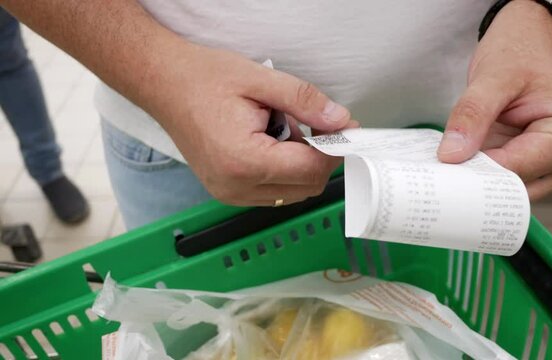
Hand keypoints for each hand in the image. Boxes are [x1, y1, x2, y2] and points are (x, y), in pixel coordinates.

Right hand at [142, 44, 353, 205]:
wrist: (162, 84)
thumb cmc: (203, 79)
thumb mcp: (261, 79)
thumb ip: (305, 102)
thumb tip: (340, 120)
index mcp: (245, 161)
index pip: (311, 169)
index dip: (335, 148)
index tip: (346, 127)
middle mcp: (236, 187)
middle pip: (306, 186)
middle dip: (320, 157)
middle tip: (318, 123)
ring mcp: (229, 194)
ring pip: (292, 193)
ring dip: (302, 165)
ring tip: (288, 129)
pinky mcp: (226, 192)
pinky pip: (272, 191)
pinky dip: (284, 171)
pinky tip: (274, 142)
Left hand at [437, 0, 551, 199]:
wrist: (527, 47)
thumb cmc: (518, 56)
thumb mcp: (492, 77)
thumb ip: (472, 115)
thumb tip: (451, 156)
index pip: (516, 170)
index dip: (477, 172)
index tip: (443, 171)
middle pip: (514, 186)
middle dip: (477, 179)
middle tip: (439, 171)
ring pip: (507, 190)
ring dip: (478, 178)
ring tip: (449, 163)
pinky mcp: (535, 168)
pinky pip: (504, 181)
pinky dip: (482, 173)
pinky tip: (461, 161)